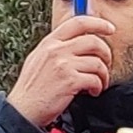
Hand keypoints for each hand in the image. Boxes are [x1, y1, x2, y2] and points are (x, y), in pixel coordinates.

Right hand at [8, 14, 119, 128]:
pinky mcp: (70, 81)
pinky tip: (92, 91)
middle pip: (93, 41)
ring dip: (103, 74)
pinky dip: (98, 86)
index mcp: (49, 43)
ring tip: (99, 83)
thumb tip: (80, 41)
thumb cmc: (32, 89)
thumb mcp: (39, 59)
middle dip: (106, 53)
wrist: (22, 110)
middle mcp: (56, 50)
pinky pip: (95, 79)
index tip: (109, 28)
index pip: (78, 22)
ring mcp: (63, 65)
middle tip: (106, 63)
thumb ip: (57, 48)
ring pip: (97, 62)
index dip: (98, 23)